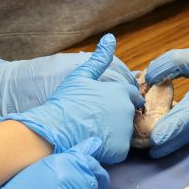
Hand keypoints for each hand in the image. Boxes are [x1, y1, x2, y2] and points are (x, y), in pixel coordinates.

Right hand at [5, 34, 142, 163]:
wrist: (55, 129)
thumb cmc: (66, 100)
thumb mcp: (81, 75)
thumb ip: (100, 58)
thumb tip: (110, 37)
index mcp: (120, 91)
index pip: (133, 94)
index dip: (122, 97)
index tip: (110, 103)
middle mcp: (127, 111)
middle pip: (128, 114)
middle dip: (116, 115)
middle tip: (95, 117)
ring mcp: (125, 131)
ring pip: (123, 132)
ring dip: (113, 131)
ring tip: (92, 129)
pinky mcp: (120, 150)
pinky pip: (118, 149)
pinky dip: (109, 147)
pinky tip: (93, 141)